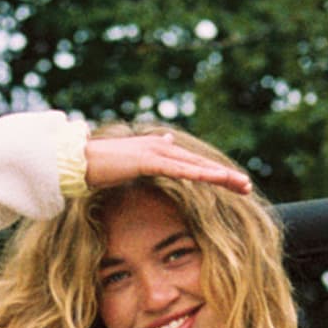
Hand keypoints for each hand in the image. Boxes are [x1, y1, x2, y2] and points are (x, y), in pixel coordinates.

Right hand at [84, 130, 252, 196]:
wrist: (80, 161)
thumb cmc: (103, 165)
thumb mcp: (134, 160)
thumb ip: (153, 154)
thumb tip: (169, 140)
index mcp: (162, 149)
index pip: (195, 164)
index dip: (216, 175)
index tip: (235, 186)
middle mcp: (163, 146)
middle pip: (201, 164)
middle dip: (226, 176)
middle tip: (248, 187)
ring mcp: (157, 151)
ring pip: (196, 166)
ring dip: (219, 176)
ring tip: (240, 185)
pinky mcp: (148, 160)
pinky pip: (178, 169)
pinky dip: (197, 174)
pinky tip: (214, 180)